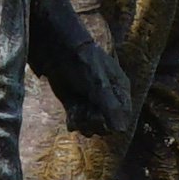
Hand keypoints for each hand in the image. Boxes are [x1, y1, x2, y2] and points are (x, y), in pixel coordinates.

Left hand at [34, 0, 142, 148]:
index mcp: (120, 89)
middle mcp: (108, 97)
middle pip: (107, 125)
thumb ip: (109, 106)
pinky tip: (71, 116)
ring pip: (92, 126)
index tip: (99, 116)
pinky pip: (79, 122)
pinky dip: (74, 122)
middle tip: (86, 111)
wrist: (55, 49)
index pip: (123, 117)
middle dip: (95, 122)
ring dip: (83, 123)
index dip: (111, 122)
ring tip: (77, 110)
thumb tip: (121, 130)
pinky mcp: (75, 103)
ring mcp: (91, 101)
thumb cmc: (81, 61)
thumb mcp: (97, 83)